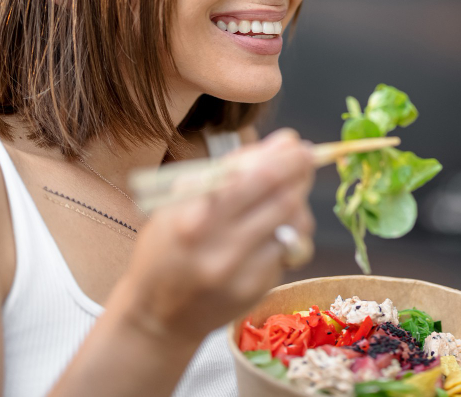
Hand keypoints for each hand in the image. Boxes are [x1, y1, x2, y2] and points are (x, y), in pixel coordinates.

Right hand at [115, 128, 314, 346]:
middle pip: (283, 198)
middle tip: (304, 157)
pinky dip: (290, 231)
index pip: (255, 178)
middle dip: (300, 171)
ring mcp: (242, 272)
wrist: (156, 316)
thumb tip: (282, 143)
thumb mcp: (178, 202)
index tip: (295, 143)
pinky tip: (274, 227)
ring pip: (295, 224)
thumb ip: (228, 171)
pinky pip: (289, 249)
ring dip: (298, 200)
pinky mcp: (257, 289)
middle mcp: (220, 248)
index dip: (283, 158)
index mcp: (194, 218)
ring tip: (288, 191)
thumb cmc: (166, 248)